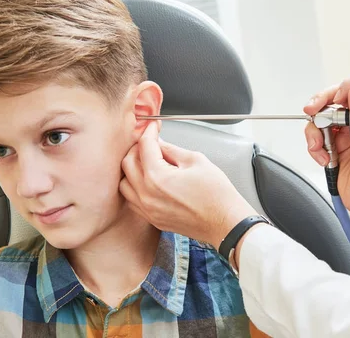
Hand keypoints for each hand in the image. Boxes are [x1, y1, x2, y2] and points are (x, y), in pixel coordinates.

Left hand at [119, 122, 257, 247]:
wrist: (225, 222)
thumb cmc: (217, 195)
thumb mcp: (196, 161)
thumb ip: (172, 150)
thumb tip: (159, 143)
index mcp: (158, 178)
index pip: (144, 146)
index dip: (149, 132)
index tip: (154, 128)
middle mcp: (147, 195)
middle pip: (128, 163)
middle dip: (138, 148)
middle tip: (151, 142)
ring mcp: (148, 210)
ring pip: (124, 183)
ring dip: (132, 169)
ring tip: (147, 162)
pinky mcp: (152, 219)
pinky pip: (132, 200)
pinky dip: (134, 187)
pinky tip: (147, 181)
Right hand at [304, 72, 349, 225]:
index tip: (340, 98)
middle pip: (338, 95)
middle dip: (322, 102)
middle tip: (312, 110)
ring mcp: (347, 131)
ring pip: (322, 115)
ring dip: (315, 130)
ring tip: (319, 148)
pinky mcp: (334, 143)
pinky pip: (316, 134)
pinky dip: (314, 146)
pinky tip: (323, 158)